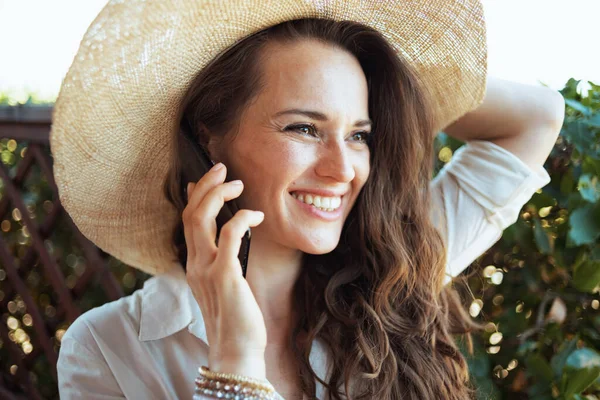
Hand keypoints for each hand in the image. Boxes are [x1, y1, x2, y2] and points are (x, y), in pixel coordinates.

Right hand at [183, 162, 266, 377]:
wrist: (235, 351)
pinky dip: (242, 218)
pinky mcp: (225, 275)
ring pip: (201, 218)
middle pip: (190, 213)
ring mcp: (207, 269)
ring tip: (237, 183)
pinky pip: (230, 235)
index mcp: (194, 265)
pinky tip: (257, 216)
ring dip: (218, 194)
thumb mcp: (224, 285)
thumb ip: (222, 261)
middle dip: (206, 185)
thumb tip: (228, 237)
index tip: (205, 179)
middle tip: (223, 168)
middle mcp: (195, 264)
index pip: (187, 221)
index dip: (195, 196)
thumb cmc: (236, 318)